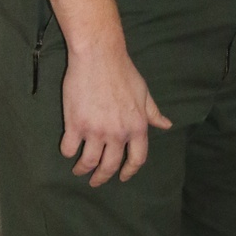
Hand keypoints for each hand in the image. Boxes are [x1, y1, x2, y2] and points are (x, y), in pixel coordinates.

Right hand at [60, 46, 171, 186]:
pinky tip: (69, 148)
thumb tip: (166, 126)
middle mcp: (118, 133)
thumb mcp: (143, 92)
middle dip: (102, 177)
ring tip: (79, 169)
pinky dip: (68, 152)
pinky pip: (69, 149)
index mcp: (137, 126)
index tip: (122, 177)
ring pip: (88, 162)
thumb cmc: (123, 71)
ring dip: (82, 169)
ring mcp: (95, 131)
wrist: (99, 55)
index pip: (137, 159)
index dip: (129, 171)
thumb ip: (153, 113)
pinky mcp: (75, 125)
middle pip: (109, 166)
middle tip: (95, 180)